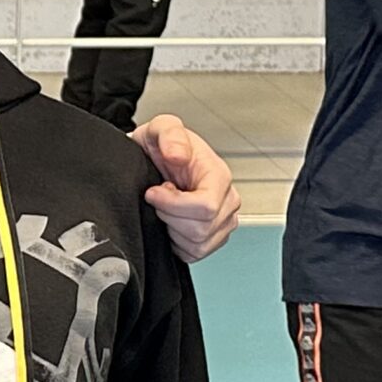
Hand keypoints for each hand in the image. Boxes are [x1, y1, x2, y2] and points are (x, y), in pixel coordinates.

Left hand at [133, 116, 240, 263]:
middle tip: (160, 197)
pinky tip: (172, 221)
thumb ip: (169, 134)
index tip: (154, 192)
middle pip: (200, 230)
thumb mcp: (160, 127)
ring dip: (173, 230)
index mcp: (219, 175)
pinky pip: (195, 254)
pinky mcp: (213, 238)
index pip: (206, 207)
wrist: (156, 159)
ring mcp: (223, 221)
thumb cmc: (161, 146)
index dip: (173, 205)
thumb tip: (178, 155)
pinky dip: (177, 243)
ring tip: (167, 208)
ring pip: (198, 245)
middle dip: (170, 216)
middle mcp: (228, 200)